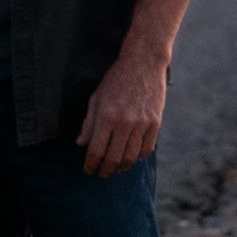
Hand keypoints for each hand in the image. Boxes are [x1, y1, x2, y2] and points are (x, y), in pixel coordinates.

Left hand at [76, 38, 169, 176]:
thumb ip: (89, 123)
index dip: (91, 164)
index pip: (96, 150)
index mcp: (106, 116)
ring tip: (114, 169)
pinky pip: (146, 149)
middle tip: (100, 174)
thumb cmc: (116, 79)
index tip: (88, 170)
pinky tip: (131, 158)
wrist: (144, 63)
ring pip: (131, 158)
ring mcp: (142, 124)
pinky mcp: (155, 123)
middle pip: (113, 159)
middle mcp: (124, 123)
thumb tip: (81, 143)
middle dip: (105, 170)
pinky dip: (137, 158)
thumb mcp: (97, 98)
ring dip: (121, 167)